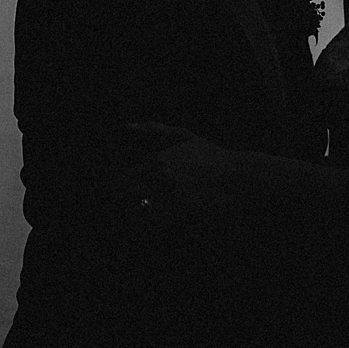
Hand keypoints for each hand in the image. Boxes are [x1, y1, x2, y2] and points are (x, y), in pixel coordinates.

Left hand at [115, 122, 238, 220]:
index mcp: (157, 160)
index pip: (122, 179)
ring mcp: (170, 195)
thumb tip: (126, 125)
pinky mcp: (181, 212)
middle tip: (118, 208)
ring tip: (132, 216)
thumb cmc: (209, 155)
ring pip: (138, 210)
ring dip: (133, 213)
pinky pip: (155, 221)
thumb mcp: (183, 136)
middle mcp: (160, 177)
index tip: (111, 194)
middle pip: (125, 196)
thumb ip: (154, 129)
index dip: (114, 189)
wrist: (237, 176)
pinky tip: (154, 219)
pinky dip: (150, 222)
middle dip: (120, 203)